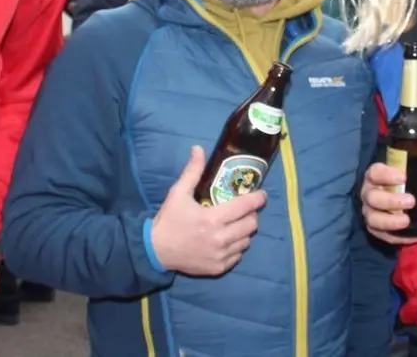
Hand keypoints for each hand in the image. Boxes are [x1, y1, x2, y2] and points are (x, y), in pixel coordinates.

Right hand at [149, 145, 266, 276]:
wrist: (155, 250)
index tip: (261, 195)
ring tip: (236, 224)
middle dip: (251, 215)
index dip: (257, 199)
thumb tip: (198, 149)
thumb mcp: (178, 193)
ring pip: (246, 241)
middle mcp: (220, 238)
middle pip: (251, 225)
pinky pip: (237, 256)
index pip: (245, 206)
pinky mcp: (218, 267)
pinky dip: (236, 247)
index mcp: (212, 218)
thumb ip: (192, 171)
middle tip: (244, 210)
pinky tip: (227, 240)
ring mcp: (220, 255)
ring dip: (244, 231)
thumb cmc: (169, 220)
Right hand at [360, 162, 416, 245]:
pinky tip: (413, 237)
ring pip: (373, 219)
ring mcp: (369, 212)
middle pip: (372, 197)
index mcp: (375, 177)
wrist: (392, 198)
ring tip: (407, 221)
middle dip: (391, 200)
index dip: (386, 175)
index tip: (404, 178)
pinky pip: (382, 235)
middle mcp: (368, 194)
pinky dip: (397, 237)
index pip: (375, 173)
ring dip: (390, 221)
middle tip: (411, 201)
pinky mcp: (374, 229)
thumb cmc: (403, 184)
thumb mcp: (414, 176)